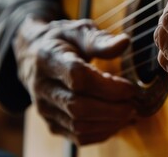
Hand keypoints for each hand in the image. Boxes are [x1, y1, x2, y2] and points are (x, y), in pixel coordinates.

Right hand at [13, 17, 136, 144]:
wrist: (34, 55)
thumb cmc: (62, 41)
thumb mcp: (79, 31)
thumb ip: (100, 40)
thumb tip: (124, 43)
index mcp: (48, 58)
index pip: (76, 77)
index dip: (107, 86)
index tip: (130, 87)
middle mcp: (41, 86)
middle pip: (78, 106)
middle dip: (112, 109)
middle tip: (133, 103)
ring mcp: (44, 108)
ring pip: (78, 125)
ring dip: (109, 123)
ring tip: (129, 112)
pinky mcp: (51, 123)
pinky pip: (77, 136)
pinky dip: (102, 133)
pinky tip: (117, 122)